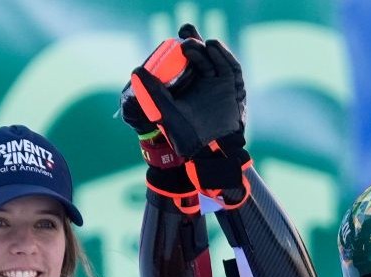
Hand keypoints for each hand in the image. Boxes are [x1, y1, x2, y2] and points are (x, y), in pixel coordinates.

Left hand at [119, 24, 246, 164]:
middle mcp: (205, 81)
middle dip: (193, 41)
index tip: (175, 38)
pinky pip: (231, 67)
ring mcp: (220, 83)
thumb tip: (137, 70)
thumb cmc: (185, 134)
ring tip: (196, 43)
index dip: (181, 46)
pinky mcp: (233, 87)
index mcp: (189, 84)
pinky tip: (213, 46)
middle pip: (201, 54)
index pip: (186, 60)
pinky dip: (224, 55)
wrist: (208, 150)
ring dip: (207, 47)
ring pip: (215, 58)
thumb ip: (152, 91)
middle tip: (185, 33)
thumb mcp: (164, 110)